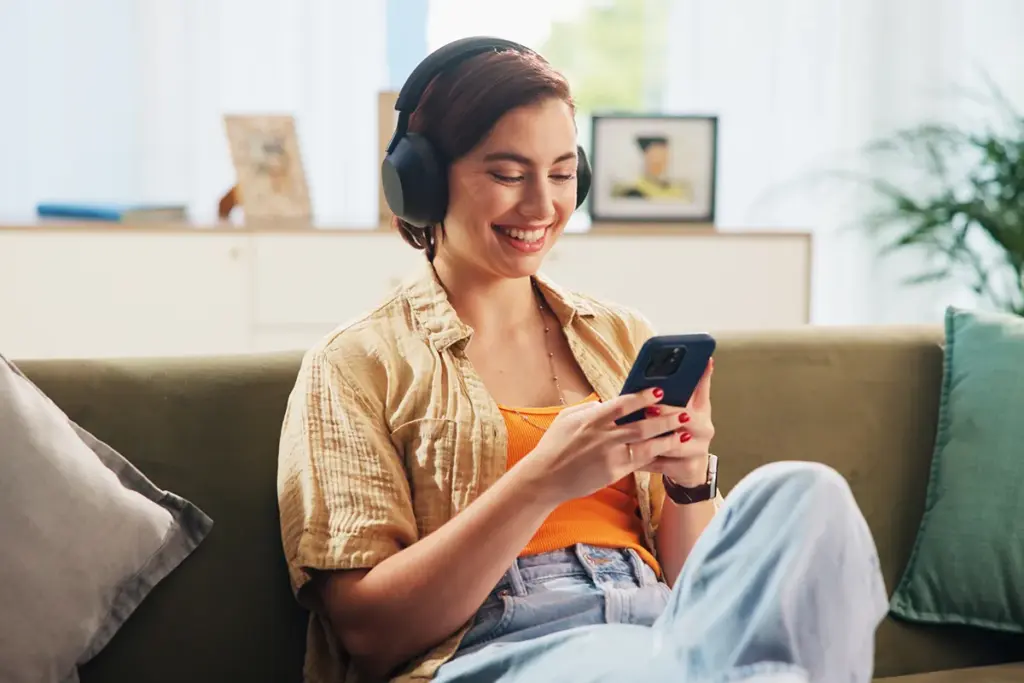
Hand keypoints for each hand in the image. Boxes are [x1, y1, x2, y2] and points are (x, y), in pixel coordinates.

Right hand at [518, 387, 691, 504]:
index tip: (660, 391)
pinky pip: (640, 462)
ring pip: (646, 444)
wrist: (545, 478)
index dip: (643, 397)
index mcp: (592, 418)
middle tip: (684, 412)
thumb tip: (605, 402)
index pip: (623, 404)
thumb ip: (588, 409)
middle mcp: (603, 435)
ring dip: (668, 438)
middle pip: (642, 424)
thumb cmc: (554, 446)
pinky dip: (657, 456)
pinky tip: (669, 451)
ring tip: (685, 432)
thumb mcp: (567, 419)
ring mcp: (610, 455)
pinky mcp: (613, 472)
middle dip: (666, 418)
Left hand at [640, 358, 714, 486]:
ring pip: (672, 444)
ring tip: (632, 433)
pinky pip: (660, 463)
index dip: (685, 385)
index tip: (662, 388)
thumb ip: (696, 385)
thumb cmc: (686, 430)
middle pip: (686, 420)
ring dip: (652, 438)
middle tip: (647, 408)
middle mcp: (704, 431)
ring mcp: (697, 451)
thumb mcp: (693, 408)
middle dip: (665, 414)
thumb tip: (707, 360)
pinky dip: (643, 459)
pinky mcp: (685, 469)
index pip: (700, 393)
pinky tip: (626, 455)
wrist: (691, 467)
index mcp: (704, 411)